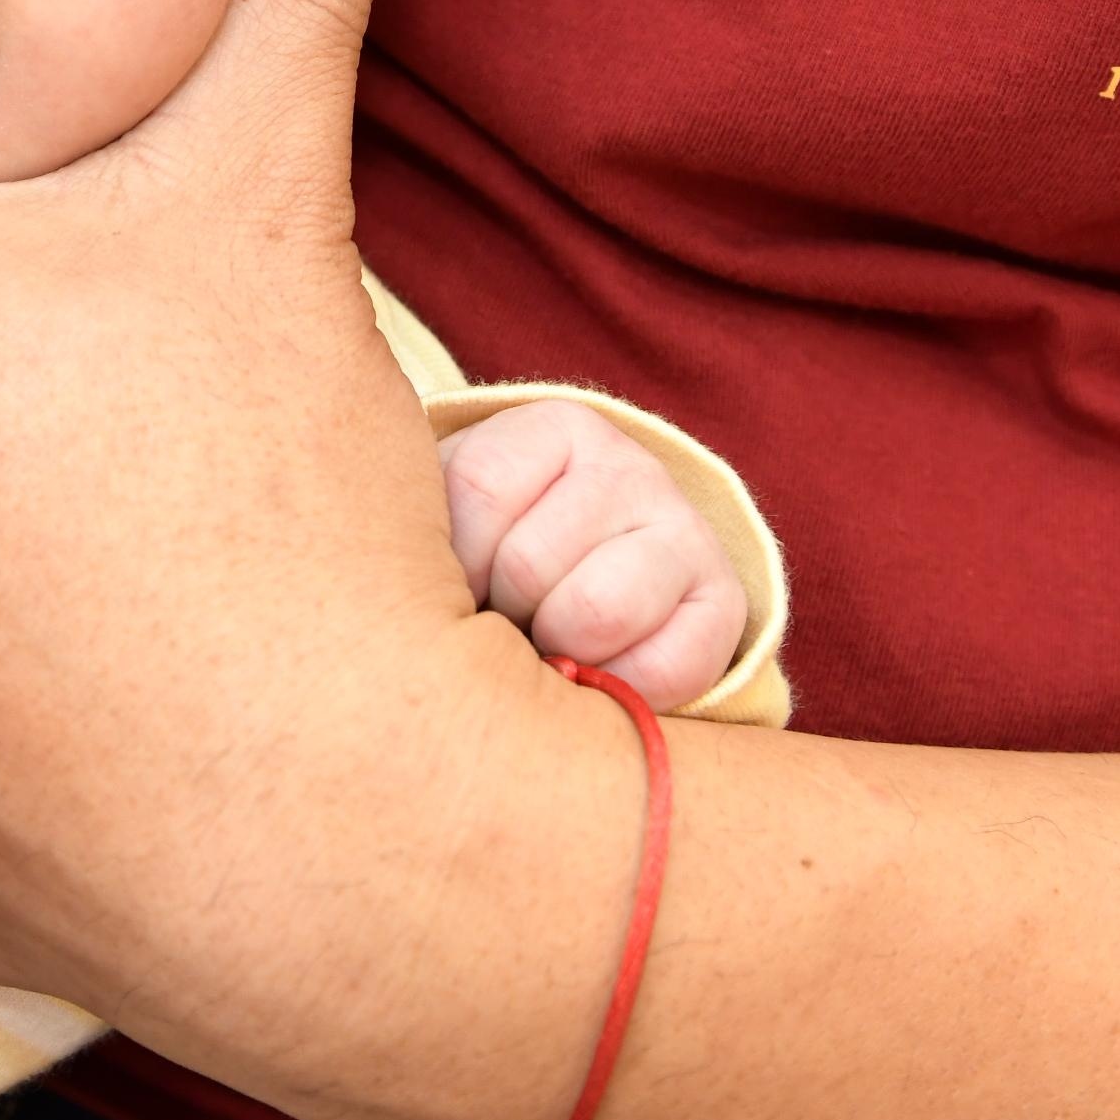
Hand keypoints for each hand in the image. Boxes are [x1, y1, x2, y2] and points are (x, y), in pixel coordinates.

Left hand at [438, 399, 747, 710]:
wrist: (596, 598)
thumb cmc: (495, 561)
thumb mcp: (449, 520)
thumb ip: (419, 525)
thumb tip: (395, 574)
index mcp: (554, 429)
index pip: (476, 489)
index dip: (450, 559)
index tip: (454, 579)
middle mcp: (630, 465)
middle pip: (527, 562)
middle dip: (499, 614)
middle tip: (504, 620)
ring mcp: (686, 530)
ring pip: (595, 611)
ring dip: (557, 650)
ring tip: (548, 644)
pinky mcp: (725, 604)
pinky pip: (660, 667)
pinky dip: (617, 689)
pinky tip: (600, 672)